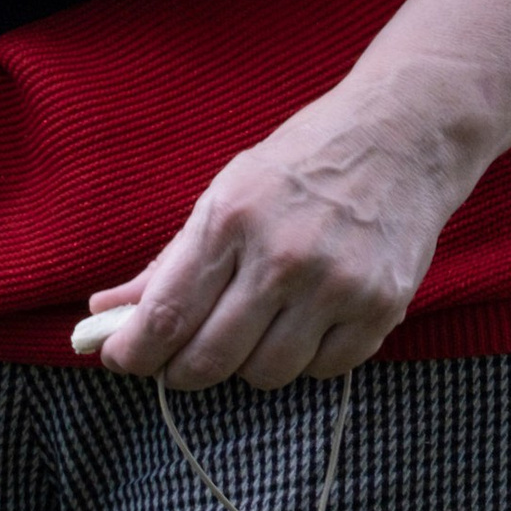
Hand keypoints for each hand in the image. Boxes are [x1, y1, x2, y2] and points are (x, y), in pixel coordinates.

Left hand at [83, 65, 470, 390]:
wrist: (406, 135)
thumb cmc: (303, 166)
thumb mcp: (227, 194)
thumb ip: (167, 263)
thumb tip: (104, 315)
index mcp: (232, 219)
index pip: (166, 315)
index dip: (133, 352)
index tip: (121, 359)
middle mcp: (283, 256)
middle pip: (209, 360)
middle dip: (182, 371)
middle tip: (182, 361)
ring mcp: (335, 285)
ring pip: (265, 375)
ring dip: (248, 366)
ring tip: (256, 329)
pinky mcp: (378, 307)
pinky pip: (321, 372)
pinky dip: (305, 361)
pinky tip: (306, 325)